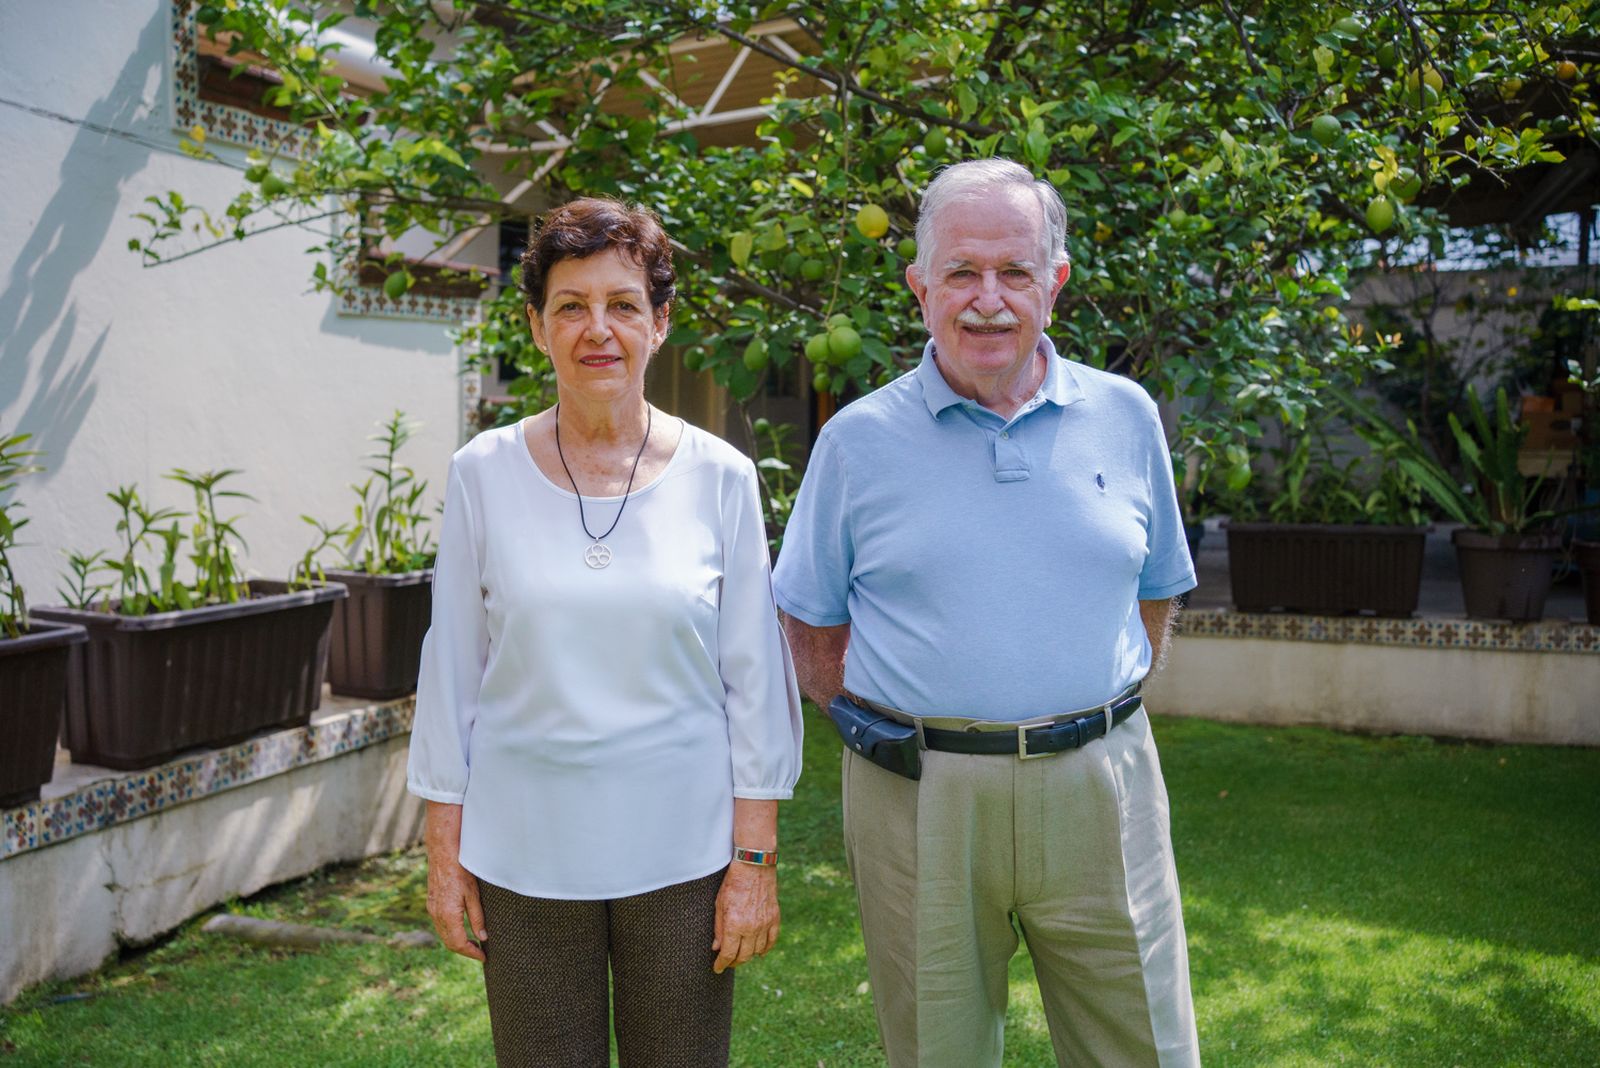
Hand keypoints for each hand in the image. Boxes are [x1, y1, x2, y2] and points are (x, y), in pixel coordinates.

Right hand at [424, 802, 485, 961]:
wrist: (443, 851)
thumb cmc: (461, 870)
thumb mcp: (474, 894)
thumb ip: (477, 917)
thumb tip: (482, 937)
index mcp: (447, 914)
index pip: (458, 944)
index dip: (471, 953)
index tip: (483, 957)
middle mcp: (436, 914)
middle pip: (449, 942)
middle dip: (464, 950)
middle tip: (480, 953)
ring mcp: (432, 908)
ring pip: (443, 934)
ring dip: (457, 942)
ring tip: (473, 943)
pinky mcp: (432, 902)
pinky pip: (440, 924)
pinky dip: (450, 931)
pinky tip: (461, 928)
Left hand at [712, 862, 778, 973]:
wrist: (754, 866)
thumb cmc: (733, 884)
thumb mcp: (719, 905)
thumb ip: (718, 928)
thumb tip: (717, 947)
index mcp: (735, 925)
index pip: (728, 954)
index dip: (721, 964)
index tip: (717, 968)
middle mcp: (751, 928)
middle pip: (743, 956)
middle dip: (734, 962)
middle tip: (728, 962)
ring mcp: (765, 924)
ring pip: (758, 951)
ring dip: (748, 956)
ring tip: (741, 956)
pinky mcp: (774, 918)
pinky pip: (772, 940)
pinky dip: (765, 949)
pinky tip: (759, 952)